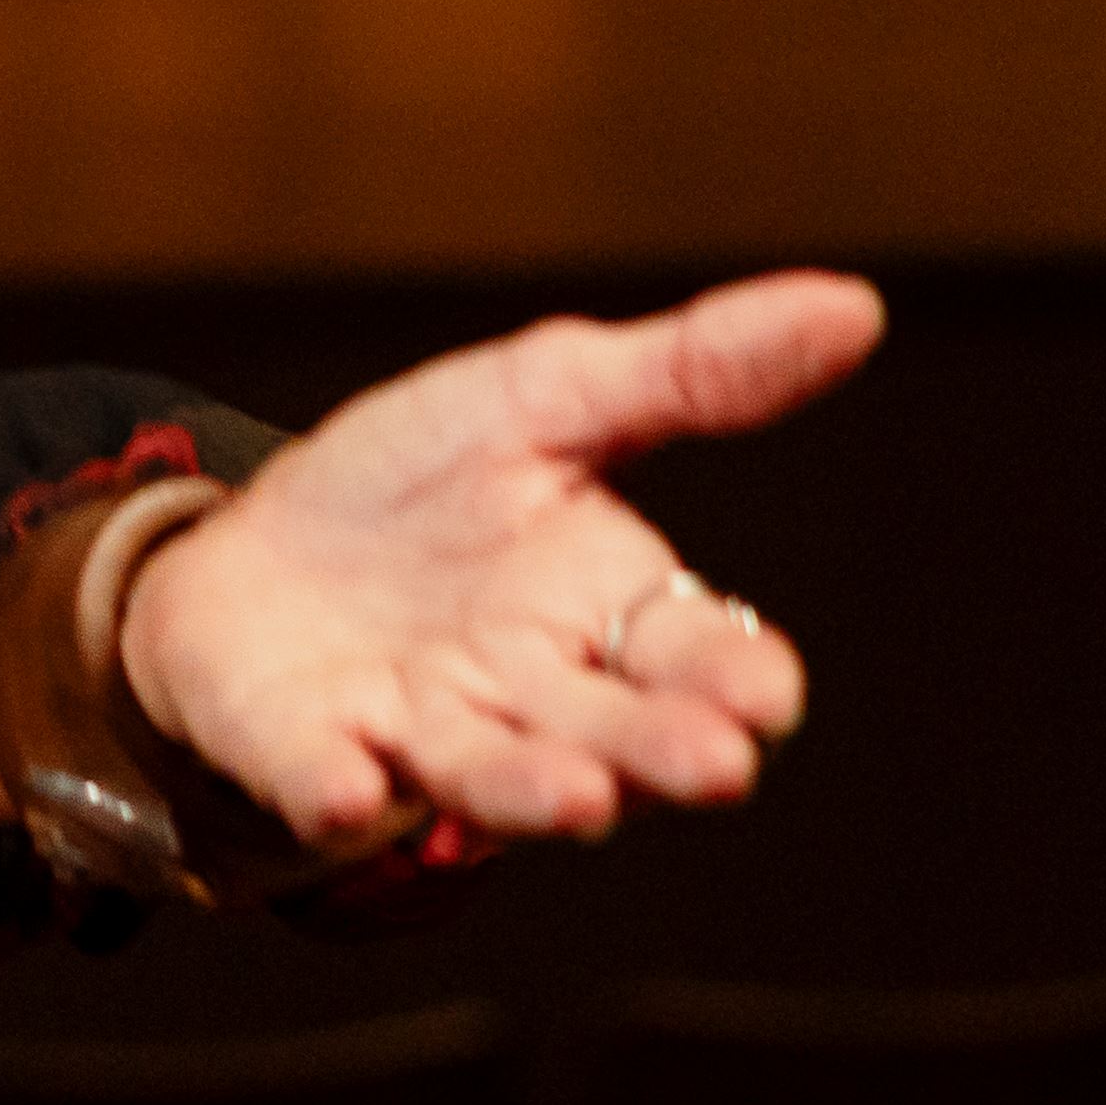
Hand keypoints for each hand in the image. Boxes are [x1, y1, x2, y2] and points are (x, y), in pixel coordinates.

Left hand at [110, 272, 871, 849]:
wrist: (248, 546)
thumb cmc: (421, 485)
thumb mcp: (547, 396)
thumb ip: (691, 370)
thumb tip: (857, 305)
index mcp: (610, 608)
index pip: (696, 652)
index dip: (737, 678)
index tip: (767, 693)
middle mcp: (533, 694)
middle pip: (614, 733)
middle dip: (661, 750)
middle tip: (714, 763)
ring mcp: (421, 731)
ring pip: (490, 773)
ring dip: (531, 790)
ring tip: (577, 799)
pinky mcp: (309, 749)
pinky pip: (326, 777)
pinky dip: (337, 788)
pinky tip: (349, 788)